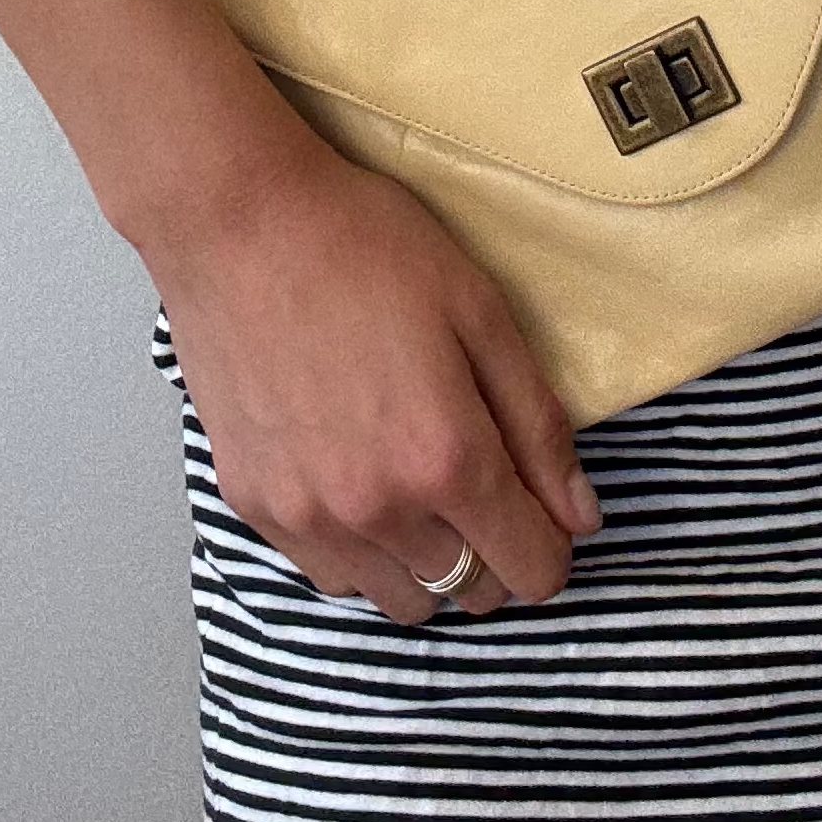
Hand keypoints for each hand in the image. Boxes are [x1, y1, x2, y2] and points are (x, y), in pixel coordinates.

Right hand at [148, 139, 601, 624]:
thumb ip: (539, 425)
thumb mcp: (481, 313)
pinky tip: (359, 484)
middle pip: (469, 592)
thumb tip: (581, 517)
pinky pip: (330, 575)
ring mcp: (308, 516)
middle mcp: (377, 510)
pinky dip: (361, 552)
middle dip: (495, 552)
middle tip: (482, 484)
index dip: (552, 548)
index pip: (529, 569)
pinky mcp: (254, 505)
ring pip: (399, 597)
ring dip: (428, 562)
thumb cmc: (367, 247)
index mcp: (446, 459)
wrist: (240, 224)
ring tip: (419, 486)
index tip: (546, 514)